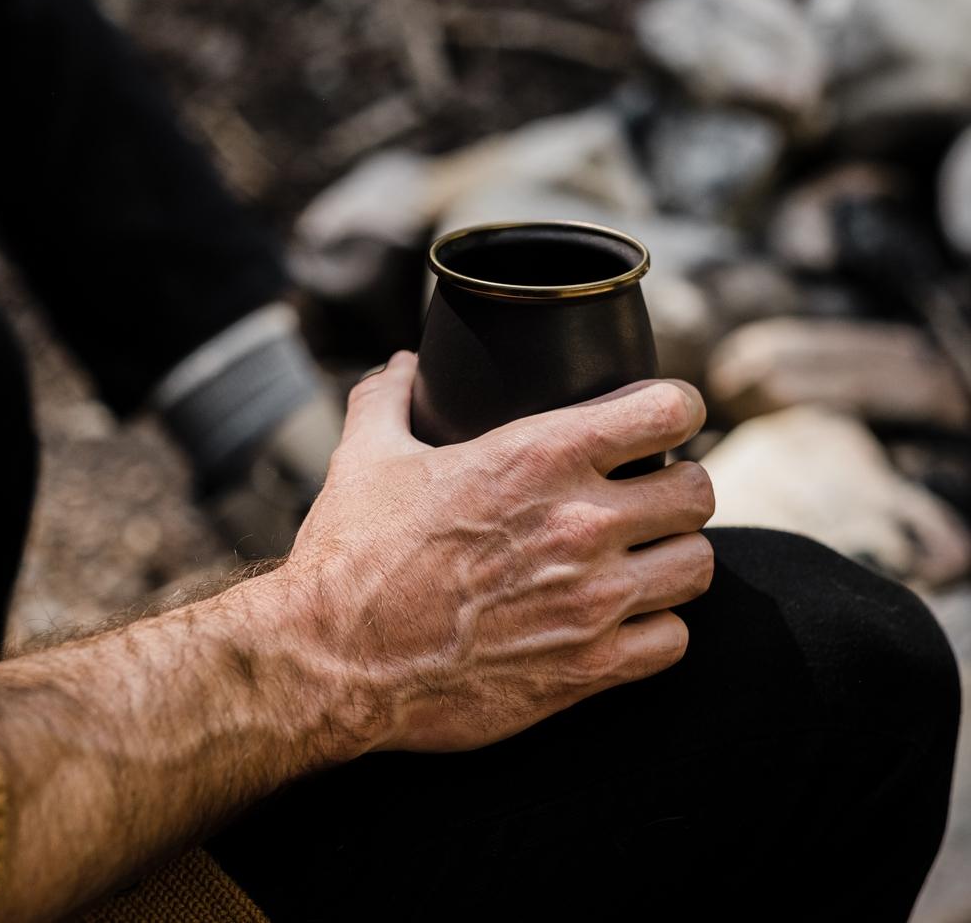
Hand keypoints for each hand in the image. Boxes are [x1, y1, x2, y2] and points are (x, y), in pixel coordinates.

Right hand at [287, 350, 714, 752]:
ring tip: (643, 559)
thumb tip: (399, 363)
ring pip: (697, 564)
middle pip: (698, 489)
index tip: (664, 421)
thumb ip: (388, 398)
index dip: (675, 409)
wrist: (333, 664)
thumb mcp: (365, 458)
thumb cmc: (351, 555)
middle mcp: (580, 522)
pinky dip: (655, 629)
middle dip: (678, 487)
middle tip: (648, 497)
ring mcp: (592, 600)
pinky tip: (624, 622)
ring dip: (673, 556)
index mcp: (538, 456)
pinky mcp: (588, 668)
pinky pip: (673, 641)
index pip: (667, 410)